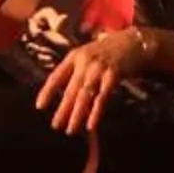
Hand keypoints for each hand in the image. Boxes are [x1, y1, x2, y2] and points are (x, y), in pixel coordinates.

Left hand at [36, 27, 157, 133]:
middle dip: (62, 109)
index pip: (56, 76)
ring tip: (70, 129)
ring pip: (84, 96)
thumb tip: (66, 95)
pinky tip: (90, 125)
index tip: (39, 106)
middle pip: (70, 90)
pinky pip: (102, 97)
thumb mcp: (87, 56)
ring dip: (77, 114)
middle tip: (55, 125)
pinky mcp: (113, 76)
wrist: (134, 42)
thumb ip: (76, 70)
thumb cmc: (108, 51)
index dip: (47, 91)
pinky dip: (95, 112)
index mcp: (74, 57)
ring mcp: (98, 69)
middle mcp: (84, 62)